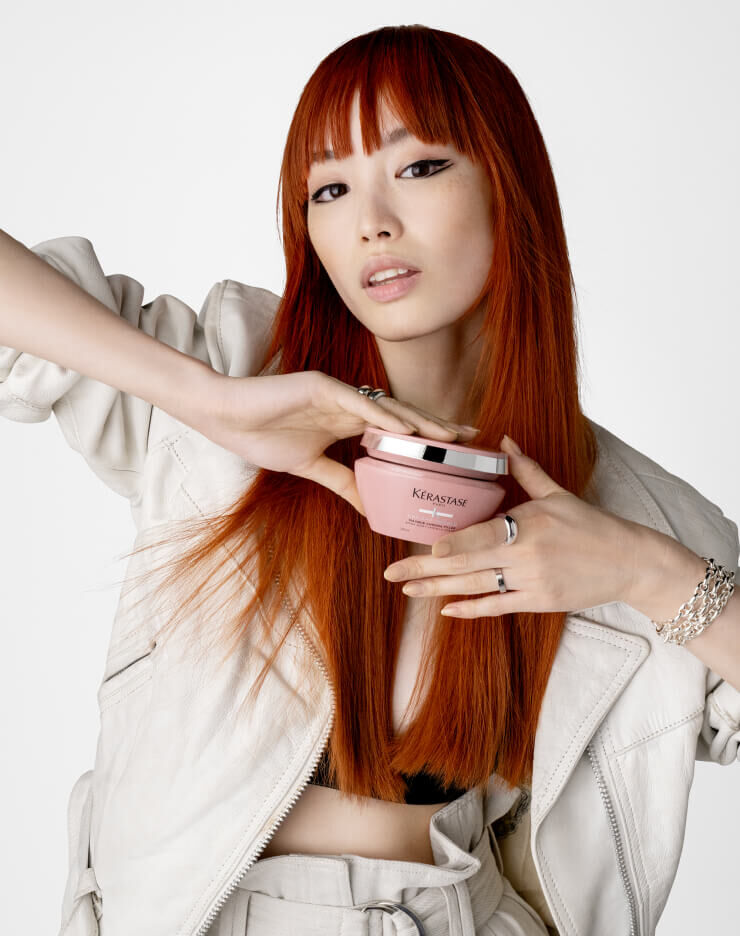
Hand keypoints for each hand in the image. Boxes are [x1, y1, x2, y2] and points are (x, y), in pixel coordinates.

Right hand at [189, 370, 478, 514]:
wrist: (224, 416)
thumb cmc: (261, 436)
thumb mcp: (311, 467)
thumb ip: (343, 482)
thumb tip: (371, 509)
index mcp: (348, 420)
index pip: (396, 429)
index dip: (427, 438)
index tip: (456, 451)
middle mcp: (349, 403)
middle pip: (402, 415)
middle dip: (437, 427)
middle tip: (471, 438)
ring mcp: (336, 392)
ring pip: (387, 407)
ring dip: (420, 422)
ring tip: (450, 436)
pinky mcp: (319, 385)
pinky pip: (358, 403)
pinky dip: (383, 416)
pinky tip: (408, 430)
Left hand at [383, 434, 645, 616]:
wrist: (629, 563)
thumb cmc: (592, 525)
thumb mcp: (558, 494)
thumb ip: (526, 470)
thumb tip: (504, 440)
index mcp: (530, 524)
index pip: (484, 536)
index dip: (455, 545)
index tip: (427, 549)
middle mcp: (527, 556)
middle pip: (468, 564)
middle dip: (427, 570)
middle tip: (391, 574)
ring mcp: (532, 582)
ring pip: (477, 587)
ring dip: (439, 590)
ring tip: (406, 590)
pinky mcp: (538, 602)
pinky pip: (498, 606)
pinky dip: (472, 609)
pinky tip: (446, 610)